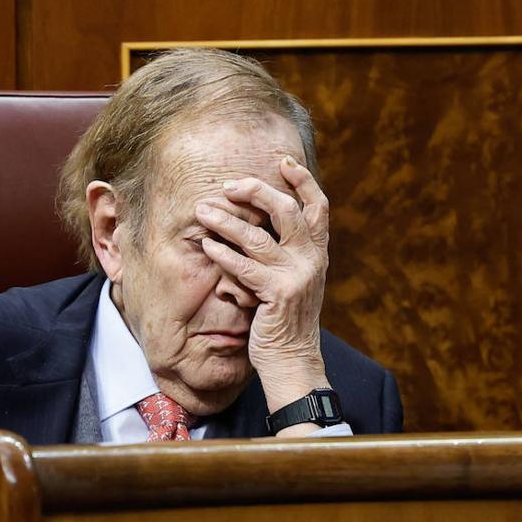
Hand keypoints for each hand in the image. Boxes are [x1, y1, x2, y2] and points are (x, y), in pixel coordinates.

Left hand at [195, 156, 330, 422]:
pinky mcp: (278, 293)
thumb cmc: (286, 319)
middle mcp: (313, 259)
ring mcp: (297, 276)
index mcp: (318, 252)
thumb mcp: (296, 280)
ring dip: (226, 220)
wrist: (294, 360)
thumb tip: (265, 220)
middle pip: (286, 209)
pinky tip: (206, 246)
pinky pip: (244, 266)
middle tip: (229, 185)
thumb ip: (289, 251)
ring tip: (202, 210)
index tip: (284, 161)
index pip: (318, 206)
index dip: (303, 180)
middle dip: (256, 191)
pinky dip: (222, 253)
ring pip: (258, 235)